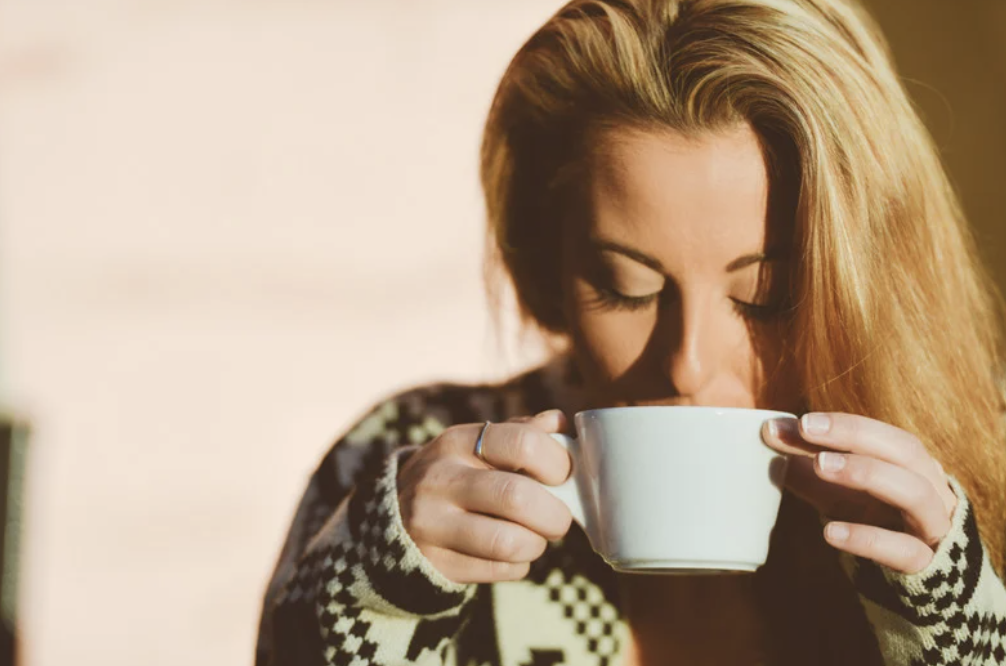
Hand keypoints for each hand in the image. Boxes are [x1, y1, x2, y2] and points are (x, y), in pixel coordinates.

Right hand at [397, 410, 573, 583]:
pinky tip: (511, 553)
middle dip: (554, 514)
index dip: (558, 463)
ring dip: (536, 544)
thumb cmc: (457, 475)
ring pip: (509, 542)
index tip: (563, 476)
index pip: (523, 443)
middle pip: (517, 497)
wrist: (395, 516)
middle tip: (558, 518)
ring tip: (534, 537)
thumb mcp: (478, 445)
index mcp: (458, 441)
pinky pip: (498, 570)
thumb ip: (521, 432)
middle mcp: (440, 479)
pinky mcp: (434, 562)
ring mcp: (431, 524)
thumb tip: (560, 424)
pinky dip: (518, 565)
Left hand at [761, 412, 957, 573]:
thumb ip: (807, 462)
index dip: (845, 425)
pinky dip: (868, 538)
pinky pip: (904, 550)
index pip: (883, 435)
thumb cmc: (872, 521)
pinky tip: (830, 532)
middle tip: (807, 430)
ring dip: (867, 473)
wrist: (913, 583)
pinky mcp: (926, 566)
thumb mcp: (838, 490)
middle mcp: (931, 489)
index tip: (802, 422)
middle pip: (906, 451)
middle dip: (855, 436)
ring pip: (915, 493)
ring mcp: (933, 527)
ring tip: (819, 465)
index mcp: (912, 466)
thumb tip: (770, 430)